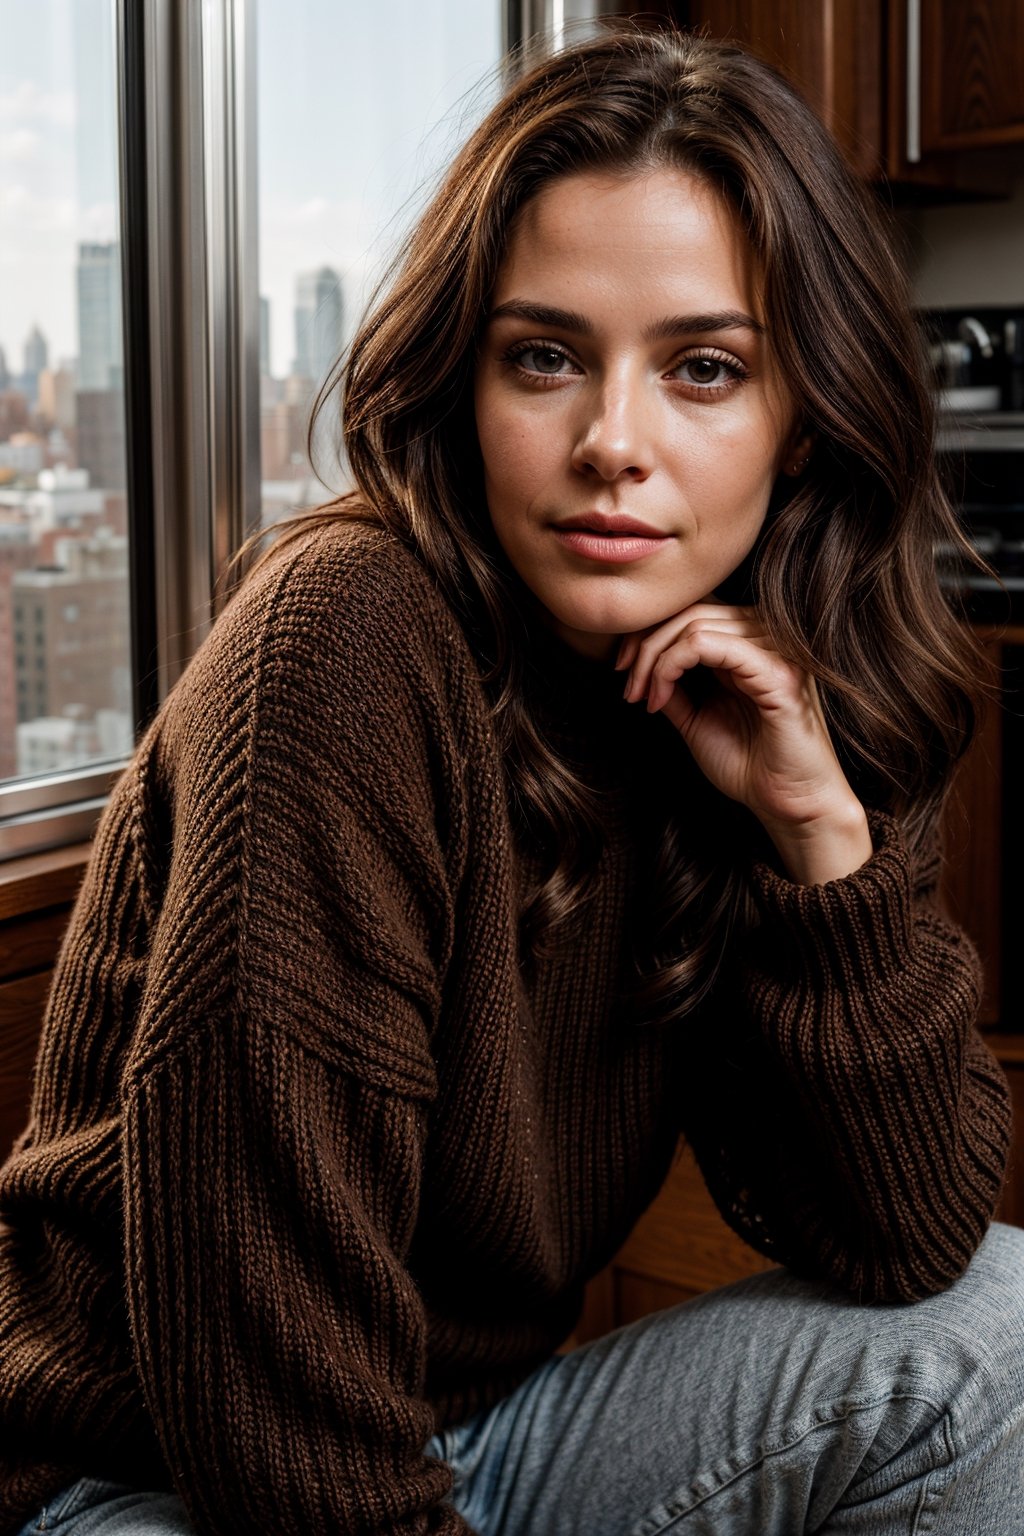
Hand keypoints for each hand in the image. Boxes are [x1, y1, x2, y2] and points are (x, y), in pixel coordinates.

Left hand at [616, 602, 872, 885]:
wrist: (788, 805)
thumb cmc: (749, 766)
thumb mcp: (696, 717)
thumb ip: (673, 684)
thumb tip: (637, 661)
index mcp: (753, 643)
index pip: (695, 610)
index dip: (651, 633)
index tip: (623, 671)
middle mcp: (768, 637)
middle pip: (691, 611)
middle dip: (645, 645)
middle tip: (627, 686)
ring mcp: (777, 650)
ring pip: (695, 625)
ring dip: (654, 660)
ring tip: (643, 698)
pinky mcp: (776, 672)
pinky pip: (708, 646)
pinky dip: (670, 667)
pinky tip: (660, 700)